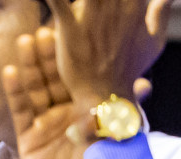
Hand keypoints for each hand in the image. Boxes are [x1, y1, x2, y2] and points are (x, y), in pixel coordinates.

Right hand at [5, 29, 101, 158]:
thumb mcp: (113, 136)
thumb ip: (107, 114)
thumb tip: (114, 91)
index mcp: (93, 107)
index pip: (82, 74)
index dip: (76, 55)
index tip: (71, 32)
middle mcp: (70, 112)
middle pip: (57, 77)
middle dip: (50, 54)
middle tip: (45, 31)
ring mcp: (48, 124)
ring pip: (38, 89)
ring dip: (31, 66)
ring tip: (26, 43)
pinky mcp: (29, 139)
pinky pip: (21, 111)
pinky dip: (15, 92)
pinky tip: (10, 73)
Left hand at [43, 0, 169, 109]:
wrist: (107, 95)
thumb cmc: (130, 69)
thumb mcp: (154, 42)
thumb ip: (162, 14)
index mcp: (135, 8)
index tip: (115, 2)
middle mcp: (114, 10)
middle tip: (99, 6)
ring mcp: (91, 20)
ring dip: (82, 0)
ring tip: (83, 8)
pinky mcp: (70, 31)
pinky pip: (58, 6)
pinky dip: (52, 0)